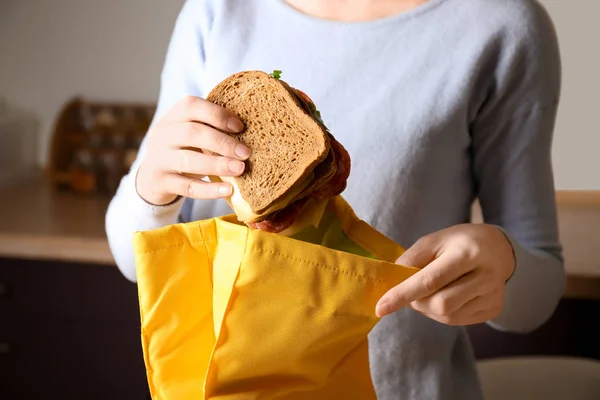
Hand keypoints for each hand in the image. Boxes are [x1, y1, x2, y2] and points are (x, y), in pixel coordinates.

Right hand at [136, 96, 250, 205]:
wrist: (150, 177)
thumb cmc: (181, 149)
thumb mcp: (190, 133)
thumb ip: (211, 128)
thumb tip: (249, 133)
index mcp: (173, 117)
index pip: (191, 106)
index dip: (217, 114)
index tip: (240, 127)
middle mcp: (163, 134)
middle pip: (192, 132)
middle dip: (222, 142)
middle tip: (246, 153)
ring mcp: (159, 159)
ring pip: (188, 160)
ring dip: (217, 164)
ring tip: (240, 169)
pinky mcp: (161, 182)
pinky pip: (187, 187)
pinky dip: (209, 190)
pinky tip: (228, 190)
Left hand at [375, 224, 514, 325]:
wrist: (498, 248)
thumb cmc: (459, 242)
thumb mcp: (433, 240)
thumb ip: (411, 259)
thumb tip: (392, 283)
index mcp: (467, 252)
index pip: (430, 280)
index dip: (402, 295)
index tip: (380, 308)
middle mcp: (485, 276)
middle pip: (440, 303)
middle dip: (416, 302)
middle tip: (412, 291)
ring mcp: (492, 295)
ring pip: (448, 316)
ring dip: (428, 308)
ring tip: (429, 292)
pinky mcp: (494, 308)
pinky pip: (458, 320)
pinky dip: (442, 313)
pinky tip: (445, 296)